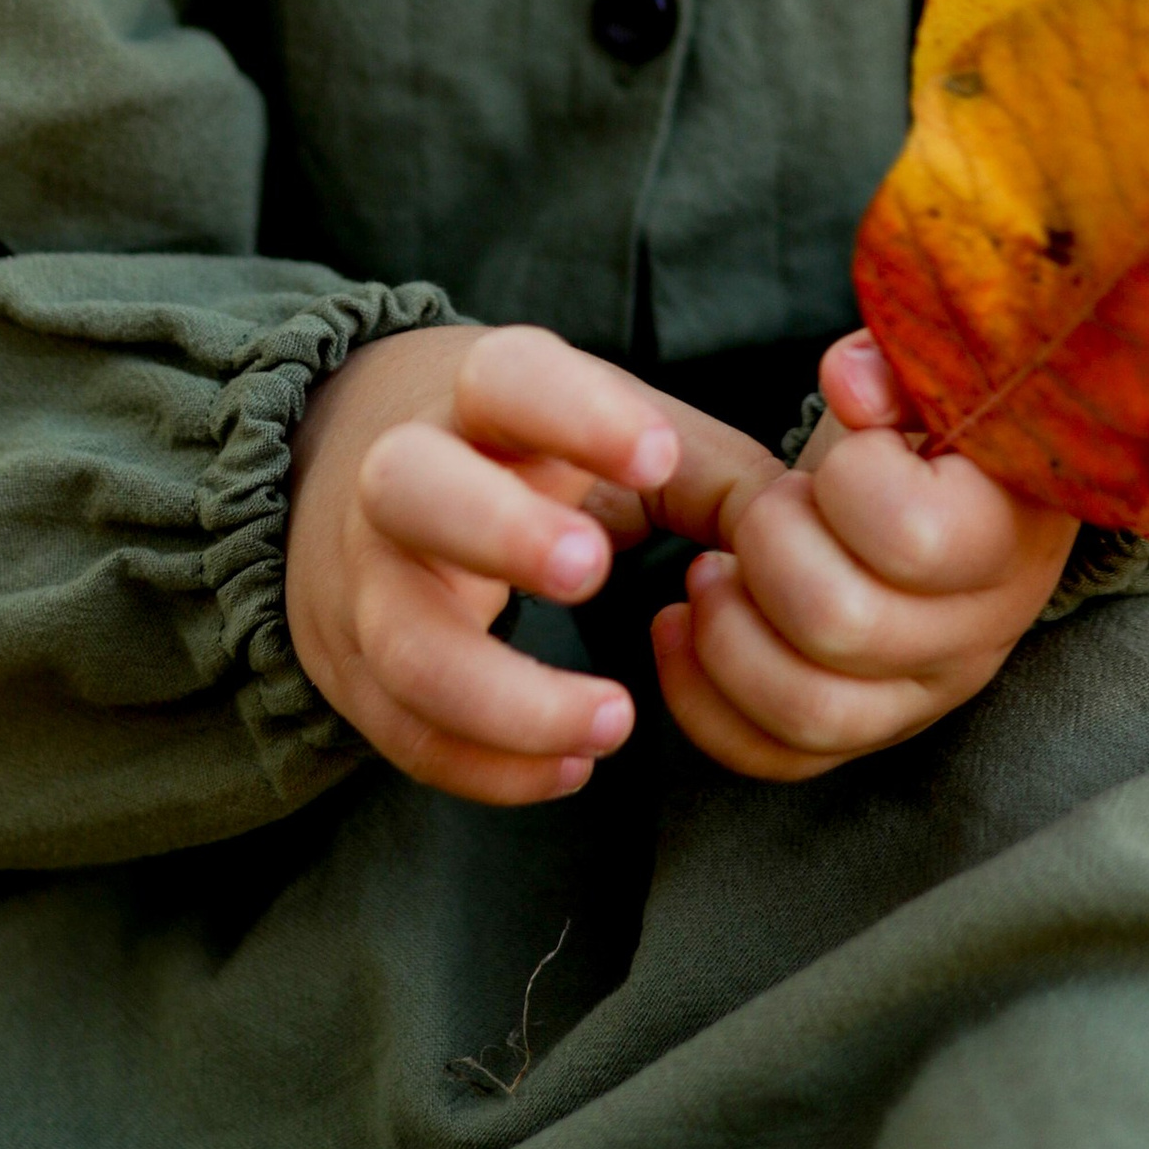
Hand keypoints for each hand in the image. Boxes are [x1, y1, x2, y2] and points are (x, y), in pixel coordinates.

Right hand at [284, 321, 779, 806]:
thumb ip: (714, 476)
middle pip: (410, 488)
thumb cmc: (524, 452)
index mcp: (476, 396)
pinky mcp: (354, 669)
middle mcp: (399, 476)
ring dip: (505, 696)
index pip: (508, 379)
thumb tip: (803, 542)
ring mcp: (365, 580)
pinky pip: (404, 733)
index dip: (577, 413)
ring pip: (404, 641)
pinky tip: (568, 769)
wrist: (345, 465)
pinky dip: (484, 766)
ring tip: (614, 721)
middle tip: (590, 569)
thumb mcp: (610, 430)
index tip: (656, 454)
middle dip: (496, 530)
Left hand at [648, 329, 1073, 782]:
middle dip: (768, 546)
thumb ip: (893, 360)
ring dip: (727, 629)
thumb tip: (851, 385)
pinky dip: (701, 697)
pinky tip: (675, 621)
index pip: (914, 537)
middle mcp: (981, 630)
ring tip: (710, 565)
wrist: (947, 480)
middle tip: (765, 504)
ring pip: (808, 711)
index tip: (842, 451)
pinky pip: (777, 756)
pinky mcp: (866, 728)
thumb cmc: (925, 411)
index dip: (847, 482)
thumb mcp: (923, 366)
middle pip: (841, 624)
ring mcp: (924, 693)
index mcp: (1008, 528)